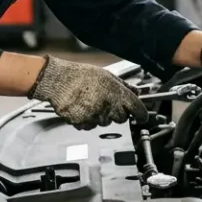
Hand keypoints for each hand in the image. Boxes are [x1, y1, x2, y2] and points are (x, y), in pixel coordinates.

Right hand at [27, 56, 148, 129]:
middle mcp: (108, 106)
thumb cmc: (81, 75)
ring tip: (91, 102)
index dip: (141, 114)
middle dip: (118, 113)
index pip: (136, 108)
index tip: (142, 117)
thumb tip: (137, 92)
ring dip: (102, 116)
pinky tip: (83, 108)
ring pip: (105, 123)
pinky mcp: (83, 123)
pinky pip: (91, 126)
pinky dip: (88, 120)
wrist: (58, 81)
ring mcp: (95, 116)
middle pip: (122, 118)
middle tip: (108, 102)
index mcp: (116, 93)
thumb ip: (124, 86)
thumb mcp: (107, 75)